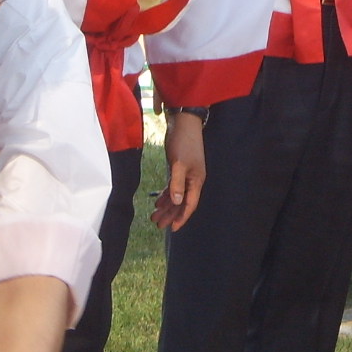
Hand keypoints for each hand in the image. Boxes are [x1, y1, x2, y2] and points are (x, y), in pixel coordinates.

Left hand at [151, 112, 205, 231]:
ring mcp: (185, 174)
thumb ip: (177, 183)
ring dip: (166, 206)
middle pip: (181, 202)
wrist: (183, 123)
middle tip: (158, 225)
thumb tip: (177, 202)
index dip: (182, 217)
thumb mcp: (179, 163)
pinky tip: (157, 201)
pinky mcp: (178, 168)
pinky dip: (165, 194)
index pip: (190, 204)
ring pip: (176, 195)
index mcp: (196, 180)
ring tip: (154, 216)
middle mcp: (192, 180)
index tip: (173, 229)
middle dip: (170, 214)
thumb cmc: (183, 142)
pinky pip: (173, 186)